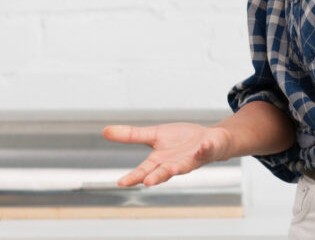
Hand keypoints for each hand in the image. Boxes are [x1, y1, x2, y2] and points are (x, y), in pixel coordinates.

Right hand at [102, 122, 233, 186]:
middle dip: (156, 177)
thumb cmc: (181, 140)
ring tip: (172, 169)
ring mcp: (192, 159)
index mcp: (160, 161)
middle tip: (147, 182)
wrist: (209, 139)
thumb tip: (105, 131)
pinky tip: (204, 145)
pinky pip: (207, 151)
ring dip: (178, 168)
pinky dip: (206, 149)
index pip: (144, 171)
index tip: (121, 183)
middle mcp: (174, 164)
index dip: (134, 177)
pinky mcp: (208, 151)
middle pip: (164, 172)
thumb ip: (132, 135)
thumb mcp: (154, 135)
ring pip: (184, 166)